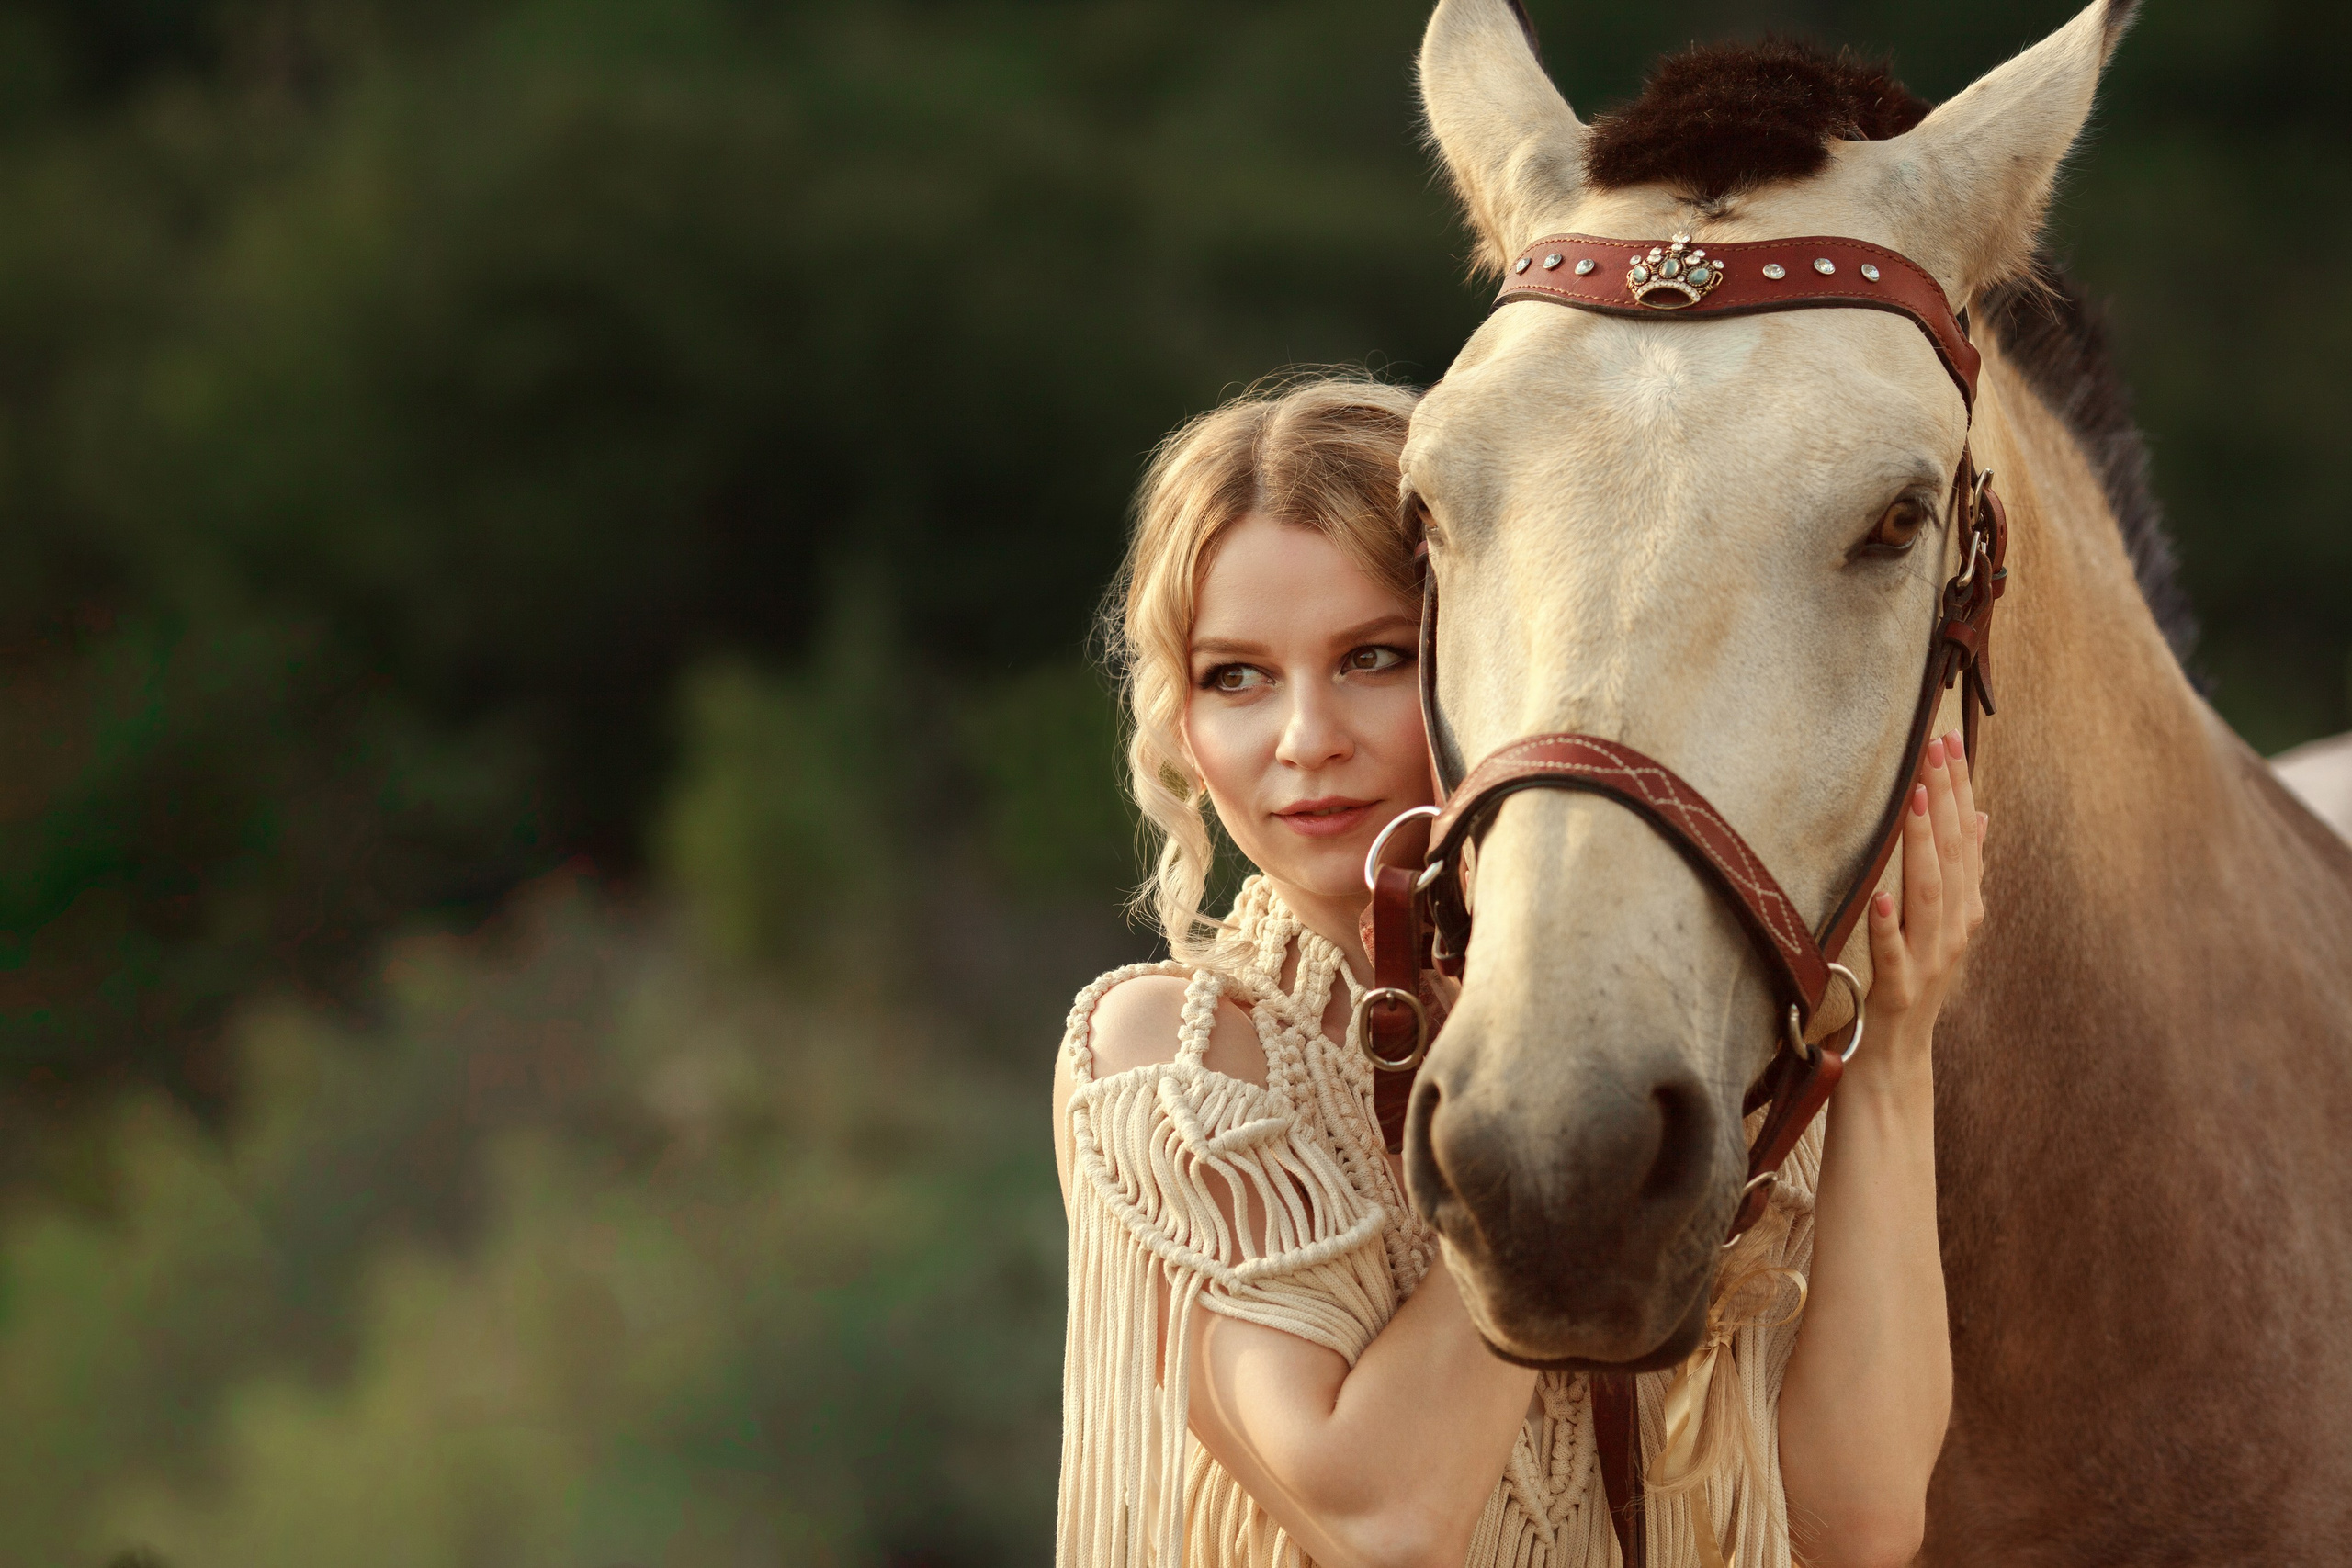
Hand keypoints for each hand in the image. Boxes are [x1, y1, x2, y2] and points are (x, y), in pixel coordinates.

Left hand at [1863, 730, 1985, 1057]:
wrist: (1896, 1058)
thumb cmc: (1910, 981)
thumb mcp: (1940, 922)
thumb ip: (1960, 871)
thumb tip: (1980, 815)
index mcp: (1963, 908)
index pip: (1964, 836)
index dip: (1958, 787)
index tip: (1946, 738)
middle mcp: (1954, 929)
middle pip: (1952, 855)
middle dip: (1943, 798)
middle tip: (1933, 747)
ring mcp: (1928, 960)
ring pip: (1929, 895)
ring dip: (1921, 844)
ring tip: (1913, 799)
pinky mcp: (1898, 992)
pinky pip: (1893, 955)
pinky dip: (1889, 926)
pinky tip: (1881, 897)